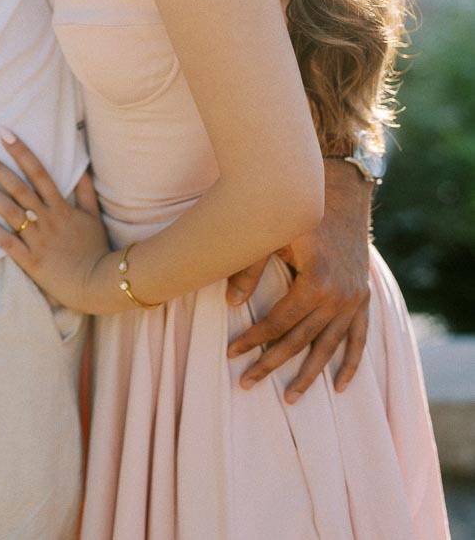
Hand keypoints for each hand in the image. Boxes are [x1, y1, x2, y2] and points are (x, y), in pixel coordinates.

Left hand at [0, 130, 113, 313]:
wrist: (99, 283)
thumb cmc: (95, 249)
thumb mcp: (92, 216)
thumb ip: (84, 190)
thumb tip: (81, 164)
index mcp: (61, 206)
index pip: (37, 172)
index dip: (20, 151)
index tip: (3, 133)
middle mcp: (47, 219)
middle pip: (18, 187)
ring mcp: (37, 240)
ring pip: (9, 210)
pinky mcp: (30, 260)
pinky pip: (6, 241)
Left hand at [226, 160, 371, 400]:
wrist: (341, 195)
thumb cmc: (299, 213)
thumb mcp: (272, 234)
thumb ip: (250, 268)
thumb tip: (231, 303)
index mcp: (316, 282)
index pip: (279, 323)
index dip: (253, 340)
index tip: (231, 354)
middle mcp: (339, 297)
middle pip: (301, 341)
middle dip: (272, 364)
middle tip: (247, 384)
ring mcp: (354, 300)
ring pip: (328, 348)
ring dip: (309, 374)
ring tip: (290, 399)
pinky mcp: (363, 299)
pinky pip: (359, 339)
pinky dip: (351, 363)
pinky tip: (340, 386)